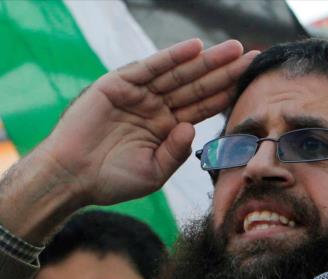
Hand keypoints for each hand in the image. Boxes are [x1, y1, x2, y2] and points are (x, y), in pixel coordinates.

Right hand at [0, 38, 256, 242]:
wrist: (71, 178)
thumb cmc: (111, 181)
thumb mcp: (153, 173)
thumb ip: (176, 152)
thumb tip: (192, 126)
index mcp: (167, 127)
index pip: (204, 106)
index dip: (228, 94)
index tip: (254, 84)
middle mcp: (156, 106)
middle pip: (198, 86)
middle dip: (226, 72)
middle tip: (255, 58)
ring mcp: (138, 94)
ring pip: (179, 74)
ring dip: (206, 60)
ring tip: (234, 49)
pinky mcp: (118, 85)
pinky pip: (149, 68)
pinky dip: (171, 57)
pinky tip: (194, 49)